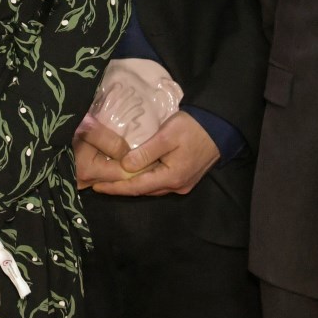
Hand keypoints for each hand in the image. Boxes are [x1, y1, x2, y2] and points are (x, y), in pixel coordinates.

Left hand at [75, 109, 220, 196]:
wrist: (220, 126)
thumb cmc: (193, 127)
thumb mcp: (167, 136)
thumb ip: (145, 152)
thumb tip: (125, 166)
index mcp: (171, 177)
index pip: (136, 187)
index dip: (115, 188)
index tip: (96, 186)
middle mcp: (177, 185)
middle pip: (143, 190)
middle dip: (121, 188)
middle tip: (100, 183)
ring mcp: (183, 183)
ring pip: (151, 187)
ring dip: (132, 185)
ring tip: (113, 179)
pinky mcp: (186, 177)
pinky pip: (160, 182)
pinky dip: (145, 180)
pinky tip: (134, 173)